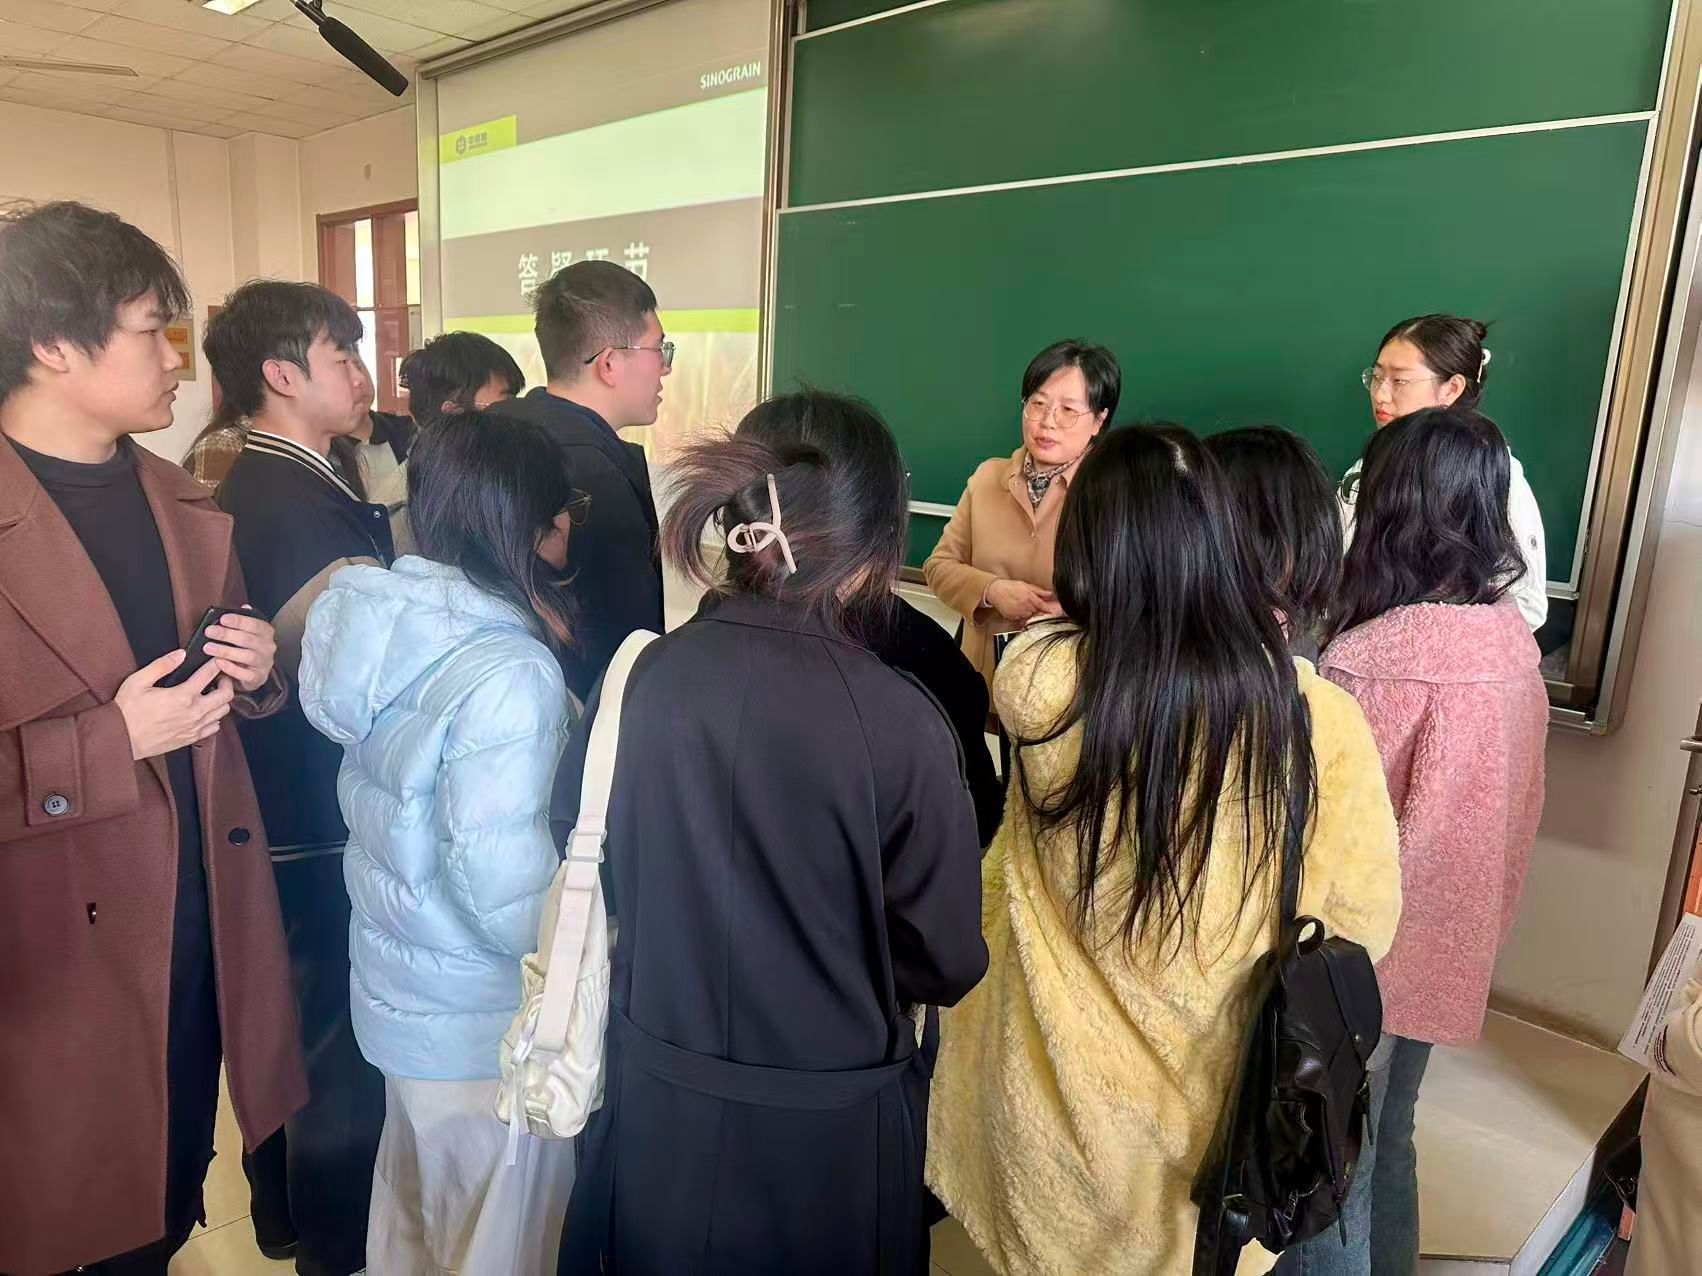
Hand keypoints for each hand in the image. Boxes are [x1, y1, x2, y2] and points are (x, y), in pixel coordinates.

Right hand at [114, 651, 235, 760]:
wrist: (122, 739)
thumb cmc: (127, 710)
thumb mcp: (138, 681)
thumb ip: (161, 665)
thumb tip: (181, 654)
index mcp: (182, 696)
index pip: (209, 675)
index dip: (216, 664)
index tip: (216, 659)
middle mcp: (194, 712)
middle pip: (226, 695)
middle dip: (227, 682)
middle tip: (220, 676)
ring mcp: (195, 727)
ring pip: (223, 711)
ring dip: (222, 700)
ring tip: (214, 692)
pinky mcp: (192, 738)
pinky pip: (215, 727)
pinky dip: (215, 717)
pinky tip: (206, 711)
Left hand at [203, 607, 275, 693]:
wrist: (255, 673)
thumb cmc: (248, 649)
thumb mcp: (248, 633)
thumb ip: (245, 621)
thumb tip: (244, 606)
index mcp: (266, 633)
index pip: (255, 624)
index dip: (239, 621)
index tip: (223, 618)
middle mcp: (268, 647)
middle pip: (248, 639)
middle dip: (227, 635)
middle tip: (209, 631)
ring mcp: (264, 663)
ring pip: (246, 656)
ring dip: (226, 651)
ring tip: (208, 647)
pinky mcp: (257, 678)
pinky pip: (244, 674)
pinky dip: (231, 668)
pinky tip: (218, 662)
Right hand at [984, 578, 1057, 622]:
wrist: (995, 590)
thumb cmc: (1010, 586)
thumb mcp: (1025, 585)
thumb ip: (1038, 591)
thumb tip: (1050, 594)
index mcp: (1029, 597)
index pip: (1041, 605)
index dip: (1047, 609)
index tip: (1050, 611)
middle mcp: (1024, 606)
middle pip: (1035, 612)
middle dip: (1035, 609)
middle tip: (1030, 604)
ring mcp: (1017, 613)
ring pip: (1028, 616)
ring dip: (1027, 613)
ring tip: (1022, 605)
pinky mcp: (1011, 617)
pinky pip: (1019, 619)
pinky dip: (1020, 615)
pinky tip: (1016, 608)